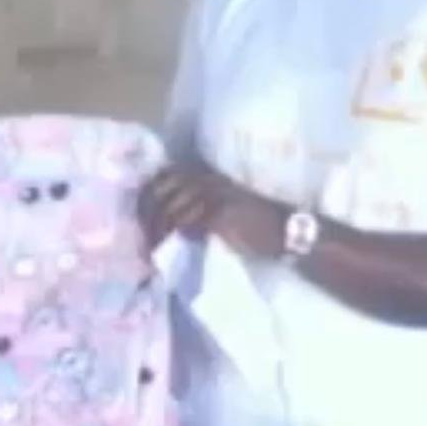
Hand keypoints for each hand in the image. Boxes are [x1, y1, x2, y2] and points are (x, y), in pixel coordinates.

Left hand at [141, 163, 286, 259]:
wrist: (284, 233)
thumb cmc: (253, 226)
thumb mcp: (222, 207)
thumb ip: (196, 206)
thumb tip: (166, 222)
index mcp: (206, 176)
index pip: (164, 176)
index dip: (147, 196)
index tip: (142, 220)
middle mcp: (208, 180)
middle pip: (162, 190)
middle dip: (148, 216)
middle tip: (146, 239)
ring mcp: (214, 194)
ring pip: (171, 207)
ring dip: (159, 230)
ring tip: (154, 249)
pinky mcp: (220, 213)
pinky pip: (186, 221)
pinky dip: (174, 236)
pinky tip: (170, 248)